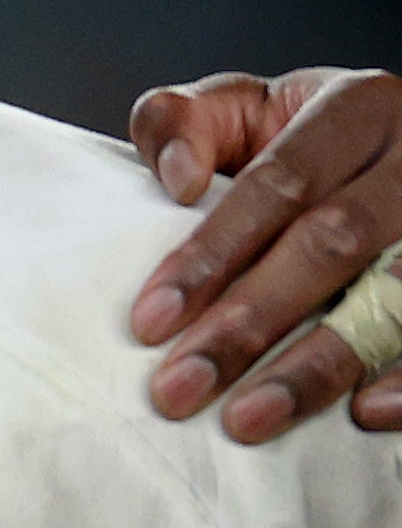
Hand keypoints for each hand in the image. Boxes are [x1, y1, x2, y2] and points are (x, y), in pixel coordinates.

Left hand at [129, 68, 401, 442]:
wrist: (397, 138)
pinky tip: (366, 413)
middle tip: (180, 388)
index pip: (277, 185)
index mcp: (356, 108)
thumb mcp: (243, 107)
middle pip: (332, 244)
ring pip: (394, 295)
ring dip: (320, 366)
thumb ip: (183, 123)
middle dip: (250, 322)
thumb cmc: (302, 134)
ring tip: (249, 419)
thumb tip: (175, 178)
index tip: (150, 322)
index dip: (211, 253)